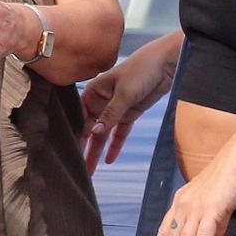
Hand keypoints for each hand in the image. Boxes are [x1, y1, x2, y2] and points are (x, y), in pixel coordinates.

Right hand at [80, 32, 180, 172]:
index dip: (75, 135)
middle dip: (84, 147)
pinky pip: (120, 133)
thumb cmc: (141, 69)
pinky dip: (115, 145)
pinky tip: (109, 160)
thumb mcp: (124, 93)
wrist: (166, 64)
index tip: (69, 153)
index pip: (80, 117)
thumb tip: (94, 133)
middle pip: (90, 128)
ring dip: (98, 151)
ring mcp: (115, 108)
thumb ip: (110, 114)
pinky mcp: (129, 113)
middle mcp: (101, 101)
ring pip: (104, 134)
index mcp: (93, 91)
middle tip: (77, 168)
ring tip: (90, 171)